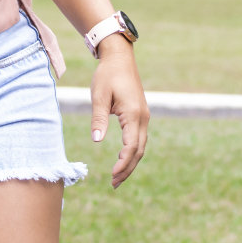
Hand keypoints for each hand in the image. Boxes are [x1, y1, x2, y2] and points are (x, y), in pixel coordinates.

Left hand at [90, 37, 147, 187]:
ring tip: (117, 177)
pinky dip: (132, 152)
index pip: (131, 146)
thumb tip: (97, 141)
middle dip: (127, 169)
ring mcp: (144, 117)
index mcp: (133, 114)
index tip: (112, 175)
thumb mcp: (99, 95)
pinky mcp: (140, 114)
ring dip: (130, 162)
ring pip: (140, 146)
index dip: (123, 163)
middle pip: (139, 151)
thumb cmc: (107, 74)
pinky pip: (139, 139)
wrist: (119, 58)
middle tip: (114, 184)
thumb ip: (98, 118)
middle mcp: (143, 118)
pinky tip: (122, 158)